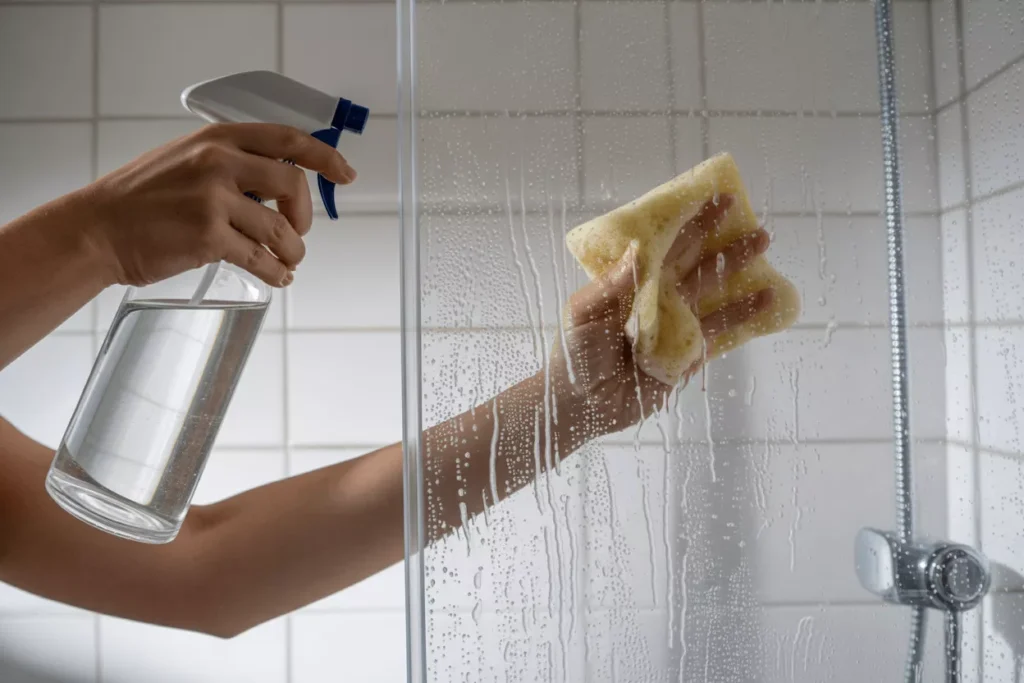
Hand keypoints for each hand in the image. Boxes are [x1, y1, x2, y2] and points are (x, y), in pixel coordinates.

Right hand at [78, 123, 355, 287]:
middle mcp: (217, 162)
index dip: (324, 156)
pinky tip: (277, 276)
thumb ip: (231, 163)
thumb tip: (281, 183)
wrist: (97, 229)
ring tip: (287, 262)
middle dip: (305, 214)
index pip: (287, 138)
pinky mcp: (209, 237)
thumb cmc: (141, 198)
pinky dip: (276, 272)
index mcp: (216, 138)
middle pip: (293, 184)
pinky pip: (261, 258)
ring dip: (293, 251)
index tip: (345, 173)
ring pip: (282, 229)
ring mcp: (213, 199)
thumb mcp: (184, 159)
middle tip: (298, 232)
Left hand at [550, 195, 773, 438]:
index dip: (690, 222)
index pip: (665, 245)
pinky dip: (744, 317)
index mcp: (633, 281)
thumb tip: (637, 249)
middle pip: (696, 264)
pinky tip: (767, 299)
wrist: (582, 403)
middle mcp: (659, 298)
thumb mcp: (583, 312)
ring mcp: (676, 325)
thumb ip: (610, 285)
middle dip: (724, 244)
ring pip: (713, 293)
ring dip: (738, 272)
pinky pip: (720, 332)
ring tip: (765, 250)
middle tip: (754, 225)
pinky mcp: (688, 354)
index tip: (715, 199)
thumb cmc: (575, 353)